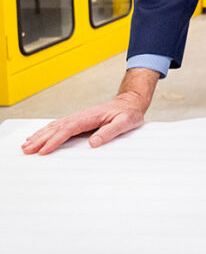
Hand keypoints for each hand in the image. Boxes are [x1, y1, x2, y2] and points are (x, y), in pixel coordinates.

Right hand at [21, 68, 158, 154]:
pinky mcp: (79, 121)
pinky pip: (59, 126)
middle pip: (57, 128)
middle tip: (27, 149)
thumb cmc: (129, 113)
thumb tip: (93, 142)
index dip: (55, 140)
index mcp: (90, 117)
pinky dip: (46, 132)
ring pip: (55, 127)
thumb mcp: (125, 122)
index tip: (44, 150)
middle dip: (41, 139)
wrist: (130, 103)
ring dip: (40, 135)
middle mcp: (81, 116)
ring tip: (27, 144)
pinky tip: (39, 136)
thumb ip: (110, 132)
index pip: (68, 129)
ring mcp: (78, 118)